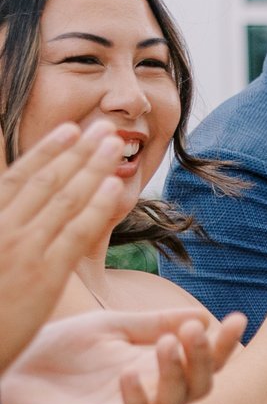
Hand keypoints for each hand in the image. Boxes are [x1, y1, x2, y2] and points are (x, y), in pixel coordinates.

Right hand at [0, 124, 131, 370]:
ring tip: (116, 144)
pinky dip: (98, 206)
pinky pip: (76, 233)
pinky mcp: (42, 276)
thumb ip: (7, 226)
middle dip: (78, 151)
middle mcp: (0, 229)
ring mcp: (20, 250)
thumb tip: (23, 212)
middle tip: (104, 127)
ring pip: (64, 199)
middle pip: (45, 181)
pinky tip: (117, 186)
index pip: (18, 178)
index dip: (47, 152)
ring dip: (93, 167)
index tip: (70, 130)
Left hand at [0, 306, 242, 403]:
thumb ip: (152, 323)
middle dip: (205, 360)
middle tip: (194, 332)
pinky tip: (128, 376)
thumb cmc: (53, 353)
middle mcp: (150, 396)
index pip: (202, 361)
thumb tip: (203, 315)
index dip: (223, 344)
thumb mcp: (108, 328)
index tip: (238, 319)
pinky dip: (136, 401)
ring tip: (165, 344)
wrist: (5, 378)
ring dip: (176, 375)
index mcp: (154, 370)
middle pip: (200, 387)